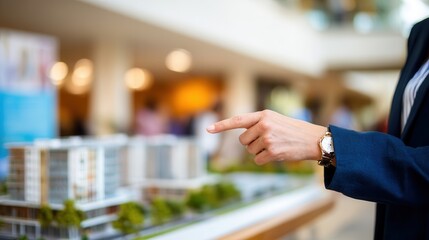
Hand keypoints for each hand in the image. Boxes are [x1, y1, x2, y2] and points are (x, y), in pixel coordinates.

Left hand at [207, 110, 326, 164]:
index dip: (221, 125)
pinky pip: (257, 160)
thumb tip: (242, 138)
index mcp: (263, 115)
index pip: (238, 120)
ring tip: (275, 145)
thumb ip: (258, 123)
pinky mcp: (272, 152)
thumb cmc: (293, 130)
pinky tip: (275, 154)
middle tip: (267, 141)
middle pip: (242, 140)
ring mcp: (268, 139)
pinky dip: (263, 160)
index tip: (208, 129)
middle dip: (251, 143)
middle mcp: (264, 125)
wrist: (312, 139)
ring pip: (250, 151)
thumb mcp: (275, 119)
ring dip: (259, 152)